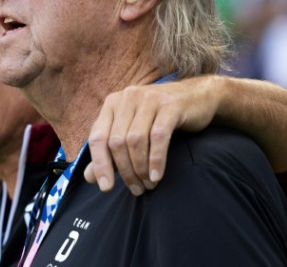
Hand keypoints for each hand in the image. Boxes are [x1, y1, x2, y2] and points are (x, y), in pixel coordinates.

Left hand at [84, 76, 219, 195]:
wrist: (198, 97)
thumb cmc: (160, 118)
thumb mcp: (132, 131)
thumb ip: (110, 153)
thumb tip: (89, 178)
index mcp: (112, 104)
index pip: (97, 137)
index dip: (99, 164)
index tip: (106, 188)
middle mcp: (127, 98)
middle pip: (116, 142)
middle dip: (124, 170)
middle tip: (136, 189)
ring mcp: (148, 99)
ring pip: (135, 140)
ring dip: (141, 168)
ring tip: (148, 185)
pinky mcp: (169, 106)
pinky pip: (158, 137)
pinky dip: (156, 159)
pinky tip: (157, 176)